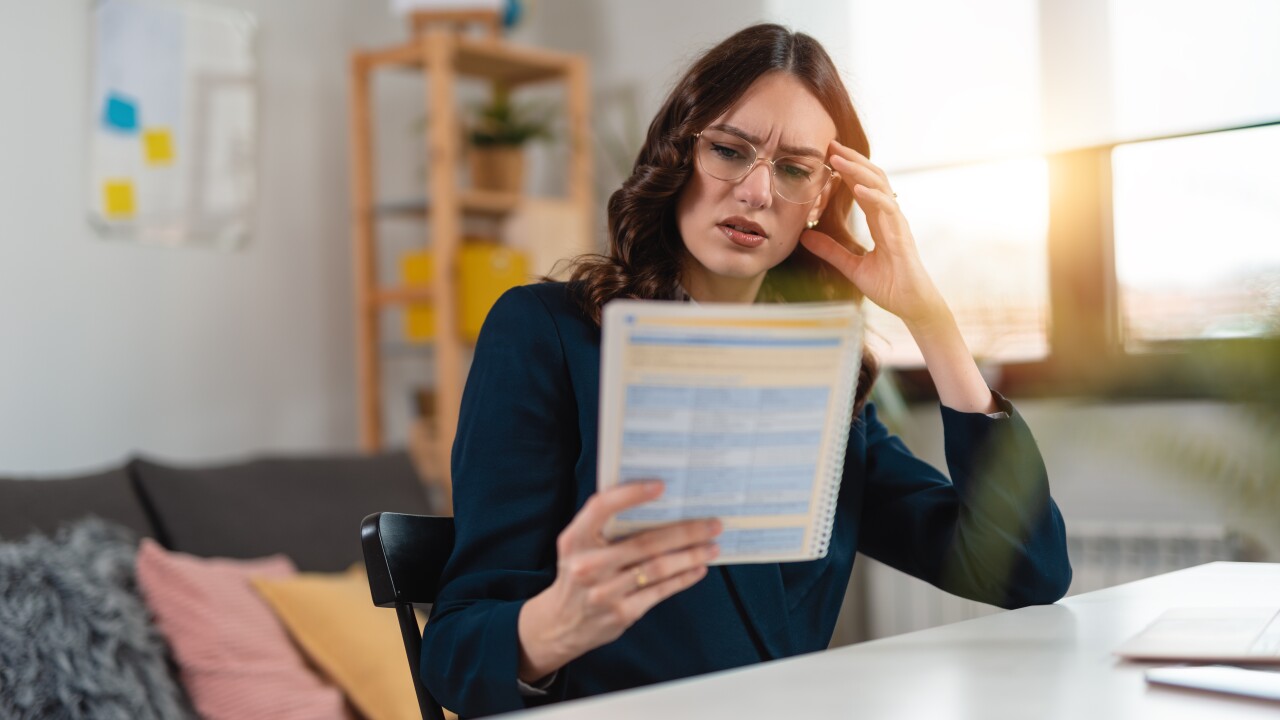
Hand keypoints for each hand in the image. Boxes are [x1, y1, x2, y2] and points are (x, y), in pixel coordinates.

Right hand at [516, 481, 721, 682]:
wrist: (561, 624)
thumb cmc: (578, 573)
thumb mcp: (578, 545)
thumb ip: (605, 526)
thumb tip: (656, 503)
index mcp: (575, 539)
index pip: (601, 508)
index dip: (631, 494)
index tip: (661, 486)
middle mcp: (587, 565)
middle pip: (644, 542)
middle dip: (685, 531)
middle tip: (712, 524)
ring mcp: (605, 592)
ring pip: (658, 568)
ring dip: (690, 555)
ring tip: (712, 546)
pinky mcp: (622, 613)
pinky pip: (660, 591)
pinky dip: (683, 578)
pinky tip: (698, 568)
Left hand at [800, 139, 945, 328]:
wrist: (911, 305)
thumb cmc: (889, 286)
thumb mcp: (851, 267)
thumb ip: (831, 250)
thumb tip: (805, 237)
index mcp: (879, 221)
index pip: (863, 186)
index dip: (848, 169)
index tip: (828, 156)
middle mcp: (890, 217)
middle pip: (873, 178)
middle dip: (852, 160)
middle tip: (830, 145)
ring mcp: (897, 224)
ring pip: (880, 187)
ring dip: (859, 171)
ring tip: (838, 159)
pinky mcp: (902, 236)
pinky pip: (888, 209)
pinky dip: (873, 196)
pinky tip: (857, 188)